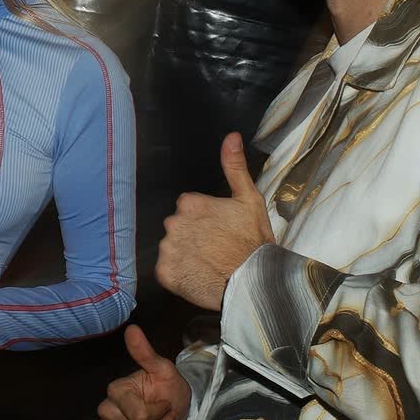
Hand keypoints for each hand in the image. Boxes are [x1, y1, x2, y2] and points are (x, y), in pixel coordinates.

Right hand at [98, 325, 191, 419]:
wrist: (169, 408)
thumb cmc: (166, 387)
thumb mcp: (163, 369)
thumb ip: (145, 352)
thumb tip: (132, 328)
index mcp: (115, 391)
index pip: (141, 417)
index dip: (162, 414)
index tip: (167, 403)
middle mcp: (105, 413)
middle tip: (166, 418)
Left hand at [155, 132, 274, 309]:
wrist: (254, 282)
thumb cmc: (253, 241)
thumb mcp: (249, 199)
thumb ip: (234, 166)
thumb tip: (231, 136)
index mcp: (189, 203)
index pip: (189, 208)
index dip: (206, 219)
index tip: (220, 230)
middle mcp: (173, 223)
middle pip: (178, 227)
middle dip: (193, 235)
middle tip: (216, 247)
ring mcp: (168, 250)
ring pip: (172, 248)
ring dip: (185, 254)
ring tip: (209, 263)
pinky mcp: (165, 274)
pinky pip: (167, 271)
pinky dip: (179, 274)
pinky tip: (198, 276)